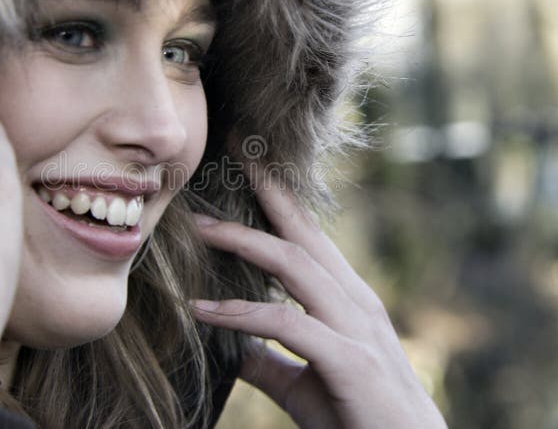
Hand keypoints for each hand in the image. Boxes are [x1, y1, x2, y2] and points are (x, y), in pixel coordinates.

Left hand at [192, 179, 446, 427]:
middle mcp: (354, 302)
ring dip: (243, 241)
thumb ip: (269, 360)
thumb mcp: (305, 383)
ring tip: (198, 227)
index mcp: (346, 300)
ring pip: (293, 267)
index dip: (279, 202)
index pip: (308, 239)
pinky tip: (201, 310)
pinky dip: (240, 314)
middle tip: (232, 156)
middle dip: (266, 193)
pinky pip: (285, 325)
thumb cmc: (359, 417)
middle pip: (302, 236)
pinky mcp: (349, 360)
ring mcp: (354, 328)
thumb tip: (232, 346)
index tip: (250, 169)